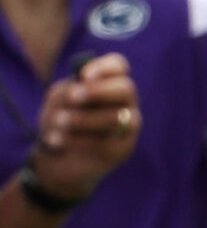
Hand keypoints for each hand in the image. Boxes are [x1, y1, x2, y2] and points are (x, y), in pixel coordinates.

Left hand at [26, 55, 137, 203]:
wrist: (57, 161)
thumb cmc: (60, 123)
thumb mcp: (59, 100)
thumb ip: (72, 88)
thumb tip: (85, 82)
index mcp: (109, 84)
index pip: (119, 66)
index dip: (104, 67)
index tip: (83, 75)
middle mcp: (125, 103)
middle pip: (126, 88)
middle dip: (98, 91)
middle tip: (72, 97)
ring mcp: (128, 126)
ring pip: (115, 116)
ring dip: (82, 118)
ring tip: (58, 123)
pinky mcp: (123, 149)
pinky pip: (105, 141)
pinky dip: (77, 140)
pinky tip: (58, 142)